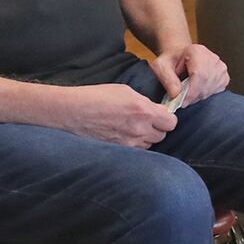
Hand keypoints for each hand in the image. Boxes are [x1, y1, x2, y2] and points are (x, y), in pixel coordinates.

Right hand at [61, 83, 177, 147]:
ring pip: (149, 145)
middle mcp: (139, 129)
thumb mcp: (125, 91)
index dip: (167, 118)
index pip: (171, 122)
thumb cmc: (96, 97)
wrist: (72, 112)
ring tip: (132, 128)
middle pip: (162, 135)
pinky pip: (136, 151)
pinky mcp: (118, 151)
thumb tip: (154, 111)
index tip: (161, 115)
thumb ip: (144, 102)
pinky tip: (124, 136)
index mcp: (143, 111)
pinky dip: (134, 145)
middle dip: (157, 128)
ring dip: (146, 138)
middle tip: (146, 121)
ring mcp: (129, 143)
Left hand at [150, 43, 230, 106]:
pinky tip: (197, 90)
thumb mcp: (161, 66)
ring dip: (198, 96)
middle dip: (193, 96)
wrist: (180, 57)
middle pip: (206, 84)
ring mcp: (221, 67)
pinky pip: (216, 91)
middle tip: (182, 101)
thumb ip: (167, 79)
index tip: (182, 103)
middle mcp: (213, 58)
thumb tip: (176, 94)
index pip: (199, 75)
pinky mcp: (224, 76)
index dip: (191, 92)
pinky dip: (205, 95)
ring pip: (211, 89)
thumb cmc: (171, 61)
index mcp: (197, 51)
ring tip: (187, 93)